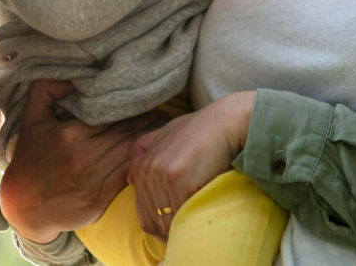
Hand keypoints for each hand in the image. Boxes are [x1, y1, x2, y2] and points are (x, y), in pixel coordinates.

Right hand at [0, 80, 168, 243]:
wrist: (24, 205)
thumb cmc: (30, 158)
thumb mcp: (31, 118)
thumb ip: (46, 88)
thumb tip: (73, 73)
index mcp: (71, 133)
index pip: (112, 112)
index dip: (132, 103)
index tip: (145, 96)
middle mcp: (85, 155)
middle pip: (127, 130)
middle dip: (147, 118)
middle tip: (161, 109)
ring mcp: (94, 178)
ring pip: (131, 151)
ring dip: (150, 138)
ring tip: (162, 126)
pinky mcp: (101, 198)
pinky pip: (128, 174)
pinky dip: (142, 161)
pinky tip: (152, 152)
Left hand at [128, 91, 254, 238]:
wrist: (227, 121)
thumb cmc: (201, 129)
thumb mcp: (166, 134)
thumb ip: (144, 151)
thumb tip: (129, 180)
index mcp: (142, 165)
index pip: (143, 212)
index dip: (160, 226)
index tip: (176, 231)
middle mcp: (148, 170)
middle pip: (153, 220)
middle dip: (170, 231)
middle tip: (187, 234)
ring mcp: (163, 176)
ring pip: (166, 221)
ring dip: (180, 231)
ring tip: (194, 231)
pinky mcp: (181, 181)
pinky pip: (182, 214)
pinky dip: (191, 224)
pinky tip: (201, 223)